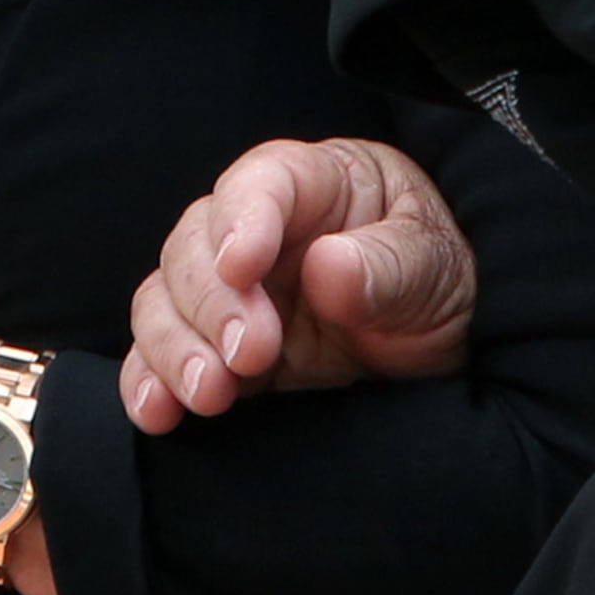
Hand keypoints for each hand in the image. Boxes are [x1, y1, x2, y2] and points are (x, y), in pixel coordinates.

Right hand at [123, 138, 474, 432]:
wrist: (445, 356)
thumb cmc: (443, 283)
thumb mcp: (437, 268)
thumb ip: (388, 265)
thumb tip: (328, 267)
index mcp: (319, 185)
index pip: (262, 181)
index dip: (242, 218)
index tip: (242, 267)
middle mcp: (262, 232)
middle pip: (195, 244)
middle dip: (210, 300)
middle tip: (250, 351)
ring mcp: (233, 294)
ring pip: (164, 298)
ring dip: (173, 346)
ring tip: (210, 392)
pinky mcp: (218, 353)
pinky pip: (158, 358)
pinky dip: (148, 383)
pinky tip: (159, 412)